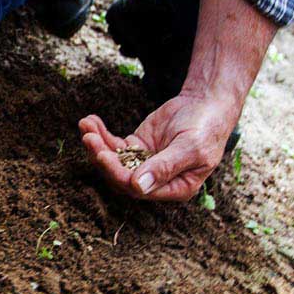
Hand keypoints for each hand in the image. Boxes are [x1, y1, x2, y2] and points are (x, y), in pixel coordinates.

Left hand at [78, 93, 241, 200]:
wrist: (207, 104)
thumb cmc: (206, 128)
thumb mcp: (190, 148)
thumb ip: (165, 167)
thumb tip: (138, 187)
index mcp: (174, 188)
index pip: (138, 189)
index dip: (117, 174)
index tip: (103, 155)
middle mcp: (156, 181)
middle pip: (120, 176)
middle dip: (101, 157)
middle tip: (89, 137)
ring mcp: (144, 163)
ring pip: (113, 160)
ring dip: (97, 144)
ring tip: (86, 125)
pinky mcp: (136, 147)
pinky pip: (114, 145)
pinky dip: (101, 134)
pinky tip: (90, 120)